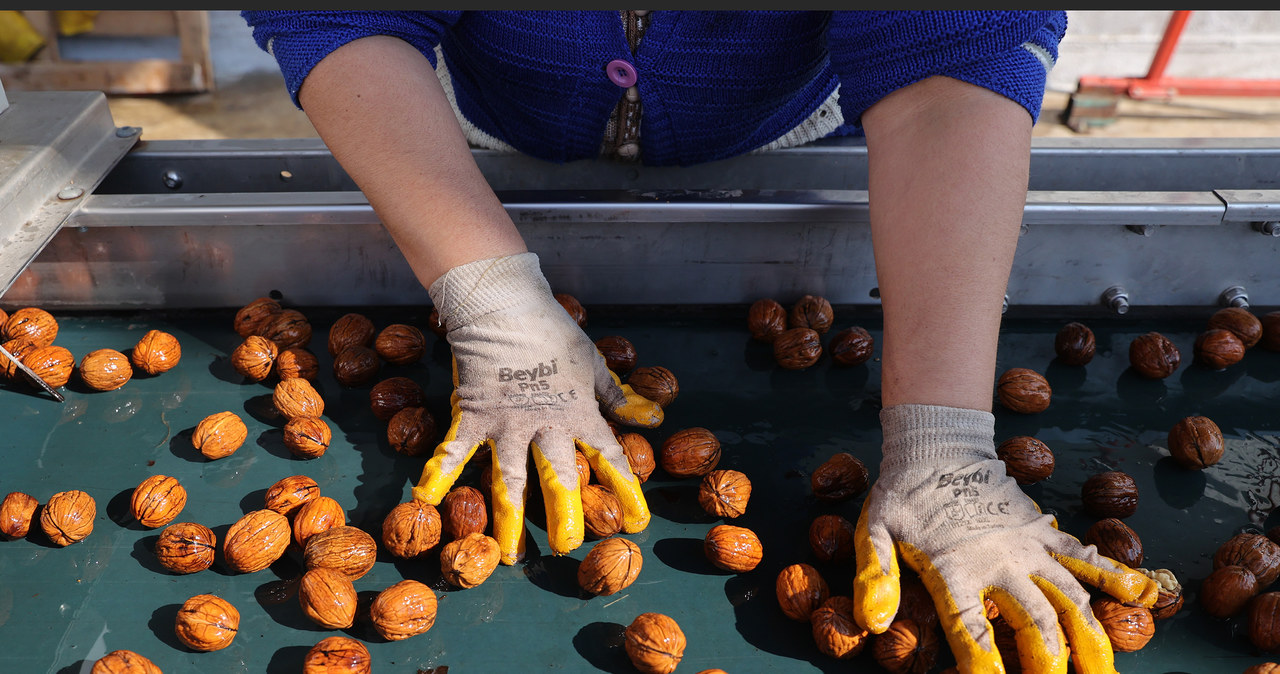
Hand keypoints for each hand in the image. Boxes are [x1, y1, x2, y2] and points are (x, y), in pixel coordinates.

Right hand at [411, 253, 661, 563]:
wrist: (504, 306)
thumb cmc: (552, 332)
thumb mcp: (592, 362)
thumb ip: (616, 396)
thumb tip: (650, 418)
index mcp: (579, 413)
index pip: (610, 457)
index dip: (625, 490)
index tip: (637, 520)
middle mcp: (546, 425)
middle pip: (561, 478)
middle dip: (567, 515)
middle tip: (570, 549)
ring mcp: (508, 424)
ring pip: (511, 479)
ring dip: (510, 518)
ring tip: (510, 556)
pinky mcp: (474, 416)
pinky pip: (455, 450)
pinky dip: (440, 474)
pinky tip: (425, 502)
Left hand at [853, 404, 1157, 673]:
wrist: (937, 444)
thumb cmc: (904, 495)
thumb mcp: (873, 530)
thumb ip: (875, 575)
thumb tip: (873, 623)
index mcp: (953, 567)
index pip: (970, 629)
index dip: (983, 666)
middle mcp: (999, 561)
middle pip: (1035, 624)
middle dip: (1049, 665)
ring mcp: (1027, 546)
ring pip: (1070, 598)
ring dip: (1091, 638)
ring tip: (1105, 672)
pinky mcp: (1043, 531)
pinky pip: (1084, 555)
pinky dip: (1114, 576)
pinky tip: (1143, 596)